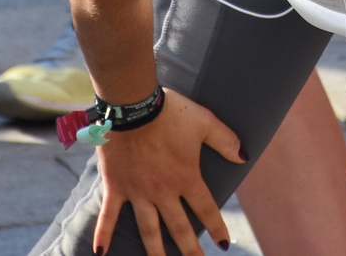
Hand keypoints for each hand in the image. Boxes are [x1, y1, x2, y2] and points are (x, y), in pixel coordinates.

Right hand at [93, 90, 244, 255]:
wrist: (133, 104)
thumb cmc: (171, 111)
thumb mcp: (205, 121)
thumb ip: (226, 140)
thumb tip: (245, 157)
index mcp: (186, 177)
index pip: (206, 210)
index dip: (217, 228)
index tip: (224, 245)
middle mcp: (163, 191)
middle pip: (179, 228)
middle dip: (190, 250)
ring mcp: (138, 192)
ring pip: (148, 230)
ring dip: (155, 252)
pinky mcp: (116, 186)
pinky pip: (108, 215)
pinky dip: (103, 234)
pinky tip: (100, 253)